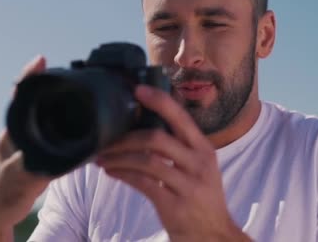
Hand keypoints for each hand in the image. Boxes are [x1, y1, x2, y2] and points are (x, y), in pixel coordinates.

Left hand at [0, 56, 53, 241]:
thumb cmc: (1, 196)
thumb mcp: (21, 180)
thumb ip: (34, 167)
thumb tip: (52, 158)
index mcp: (13, 134)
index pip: (21, 99)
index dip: (30, 77)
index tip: (39, 60)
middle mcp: (17, 133)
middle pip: (31, 101)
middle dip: (43, 83)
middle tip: (54, 67)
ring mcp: (24, 142)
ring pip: (38, 115)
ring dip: (51, 103)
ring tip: (65, 90)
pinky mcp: (32, 153)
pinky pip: (45, 131)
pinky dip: (56, 122)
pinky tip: (66, 123)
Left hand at [96, 85, 250, 241]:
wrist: (214, 235)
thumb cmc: (201, 198)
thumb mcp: (200, 167)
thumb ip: (180, 148)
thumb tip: (146, 126)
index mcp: (204, 149)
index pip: (181, 117)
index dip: (159, 101)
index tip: (138, 90)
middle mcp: (199, 163)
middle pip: (157, 138)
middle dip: (126, 137)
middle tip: (107, 138)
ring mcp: (189, 185)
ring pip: (147, 161)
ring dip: (119, 157)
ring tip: (103, 158)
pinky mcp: (175, 205)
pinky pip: (143, 183)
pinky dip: (123, 175)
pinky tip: (112, 173)